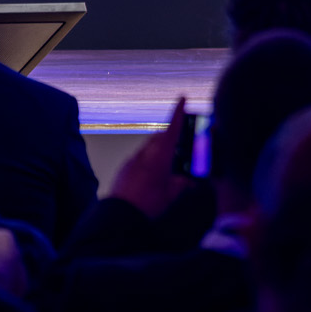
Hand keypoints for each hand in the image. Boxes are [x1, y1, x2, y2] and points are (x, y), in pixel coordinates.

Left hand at [110, 96, 191, 216]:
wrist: (120, 213)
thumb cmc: (148, 202)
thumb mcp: (172, 194)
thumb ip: (182, 184)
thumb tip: (190, 181)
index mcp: (161, 155)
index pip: (172, 127)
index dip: (178, 111)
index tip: (182, 98)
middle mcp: (146, 153)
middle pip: (161, 137)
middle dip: (171, 138)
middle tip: (180, 146)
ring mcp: (134, 159)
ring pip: (150, 148)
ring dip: (159, 151)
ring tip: (167, 166)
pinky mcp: (125, 167)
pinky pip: (140, 158)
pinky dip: (148, 161)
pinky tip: (152, 177)